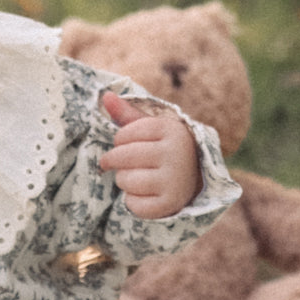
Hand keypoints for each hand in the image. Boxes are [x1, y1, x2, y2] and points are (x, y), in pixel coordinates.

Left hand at [98, 91, 201, 218]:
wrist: (194, 179)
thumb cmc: (163, 148)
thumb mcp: (151, 128)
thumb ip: (127, 113)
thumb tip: (106, 95)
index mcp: (172, 130)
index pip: (123, 134)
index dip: (119, 141)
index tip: (125, 144)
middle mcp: (176, 153)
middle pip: (122, 157)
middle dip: (115, 161)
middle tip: (120, 163)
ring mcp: (175, 180)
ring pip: (125, 180)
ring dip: (123, 181)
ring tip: (136, 177)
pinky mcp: (170, 204)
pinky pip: (133, 204)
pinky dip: (132, 201)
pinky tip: (144, 194)